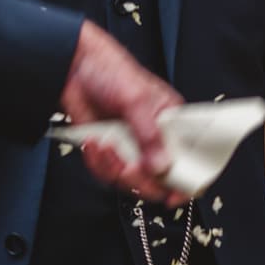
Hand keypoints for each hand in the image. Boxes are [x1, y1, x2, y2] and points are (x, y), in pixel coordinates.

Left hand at [57, 21, 186, 206]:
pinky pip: (107, 174)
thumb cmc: (111, 70)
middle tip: (128, 169)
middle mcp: (155, 138)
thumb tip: (162, 166)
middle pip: (160, 180)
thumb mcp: (136, 99)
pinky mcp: (110, 152)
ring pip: (131, 180)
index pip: (190, 159)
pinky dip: (98, 163)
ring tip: (104, 146)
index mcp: (173, 122)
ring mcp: (132, 147)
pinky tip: (93, 144)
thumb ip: (150, 135)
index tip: (174, 197)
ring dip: (113, 168)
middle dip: (141, 180)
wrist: (73, 67)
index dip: (186, 181)